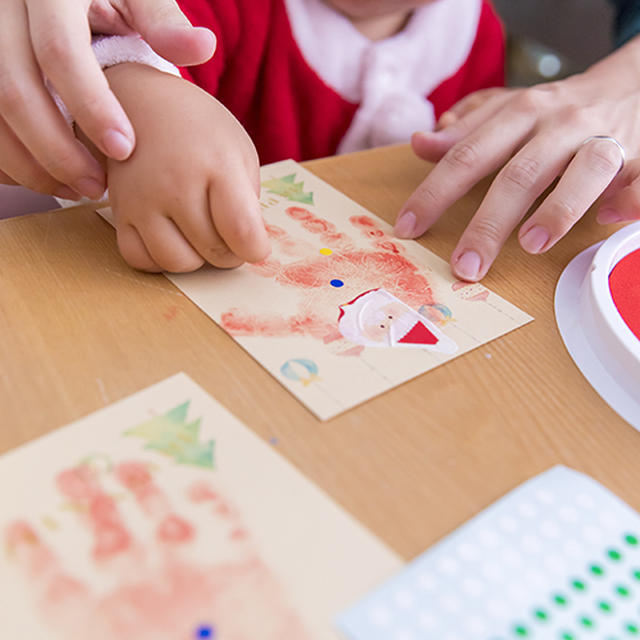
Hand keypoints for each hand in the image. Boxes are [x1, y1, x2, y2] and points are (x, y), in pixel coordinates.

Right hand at [0, 0, 214, 200]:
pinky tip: (49, 179)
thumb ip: (160, 20)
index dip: (90, 106)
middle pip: (13, 90)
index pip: (60, 52)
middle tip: (98, 187)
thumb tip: (201, 47)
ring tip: (78, 189)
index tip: (125, 149)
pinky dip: (12, 162)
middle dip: (57, 151)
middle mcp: (2, 12)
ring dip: (31, 164)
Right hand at [102, 63, 269, 272]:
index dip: (256, 250)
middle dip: (230, 254)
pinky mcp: (118, 211)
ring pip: (176, 263)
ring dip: (196, 260)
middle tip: (229, 236)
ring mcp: (143, 200)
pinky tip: (172, 239)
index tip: (256, 246)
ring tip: (201, 237)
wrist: (141, 103)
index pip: (242, 232)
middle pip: (214, 251)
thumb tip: (248, 246)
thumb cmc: (201, 131)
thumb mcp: (239, 152)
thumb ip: (248, 201)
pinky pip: (139, 259)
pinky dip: (159, 260)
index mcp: (216, 166)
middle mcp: (176, 185)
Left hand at [396, 38, 639, 280]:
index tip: (408, 227)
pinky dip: (630, 198)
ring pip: (584, 171)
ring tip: (531, 245)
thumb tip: (420, 144)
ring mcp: (604, 138)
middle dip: (488, 222)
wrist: (632, 84)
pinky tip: (610, 218)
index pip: (468, 154)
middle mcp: (560, 124)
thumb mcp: (509, 113)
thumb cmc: (558, 112)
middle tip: (465, 265)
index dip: (435, 192)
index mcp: (521, 114)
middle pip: (519, 173)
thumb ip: (466, 131)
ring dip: (558, 209)